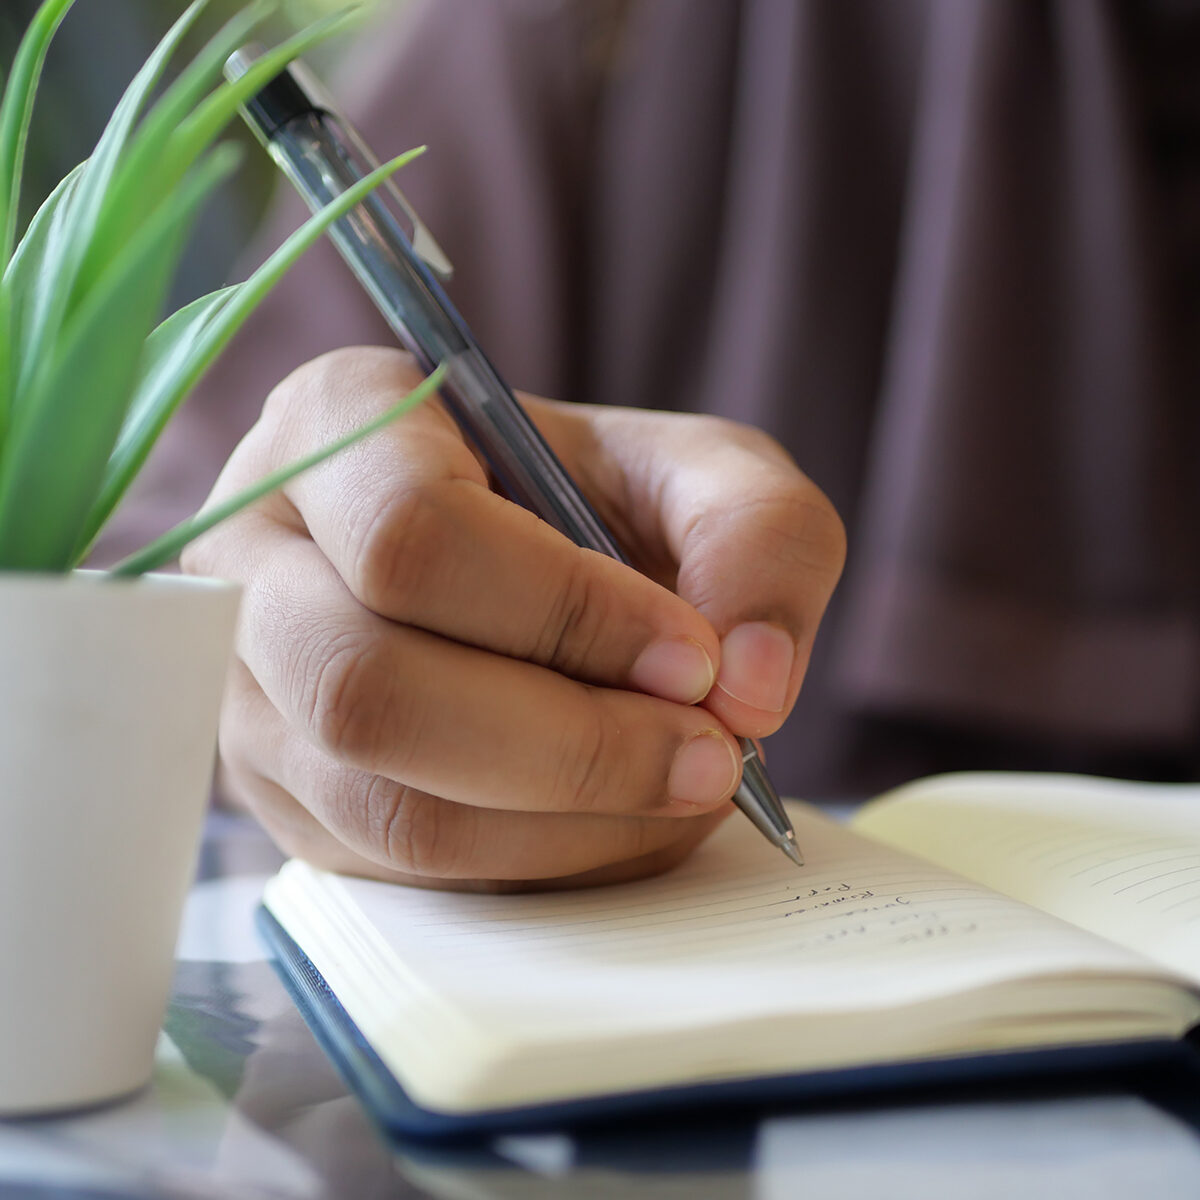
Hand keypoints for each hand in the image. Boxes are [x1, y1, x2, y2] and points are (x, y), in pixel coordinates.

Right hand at [182, 348, 844, 889]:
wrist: (521, 557)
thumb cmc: (593, 496)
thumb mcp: (699, 470)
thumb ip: (757, 536)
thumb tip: (751, 685)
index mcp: (337, 422)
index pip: (414, 537)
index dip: (566, 615)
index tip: (695, 659)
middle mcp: (257, 557)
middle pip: (368, 687)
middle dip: (570, 746)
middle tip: (711, 755)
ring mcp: (252, 687)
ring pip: (383, 802)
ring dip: (565, 823)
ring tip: (684, 787)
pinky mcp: (284, 791)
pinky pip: (400, 868)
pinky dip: (537, 862)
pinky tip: (615, 818)